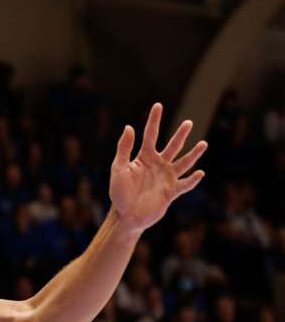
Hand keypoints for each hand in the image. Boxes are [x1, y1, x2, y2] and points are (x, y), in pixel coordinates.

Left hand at [109, 103, 206, 233]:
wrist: (125, 216)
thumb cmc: (119, 193)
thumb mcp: (118, 168)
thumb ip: (124, 149)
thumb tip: (129, 127)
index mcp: (143, 158)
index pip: (150, 135)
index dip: (154, 120)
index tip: (158, 105)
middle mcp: (157, 165)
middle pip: (172, 146)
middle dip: (180, 135)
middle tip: (188, 122)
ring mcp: (166, 178)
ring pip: (183, 163)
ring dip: (193, 154)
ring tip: (203, 144)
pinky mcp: (172, 192)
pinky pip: (185, 184)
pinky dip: (193, 180)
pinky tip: (200, 173)